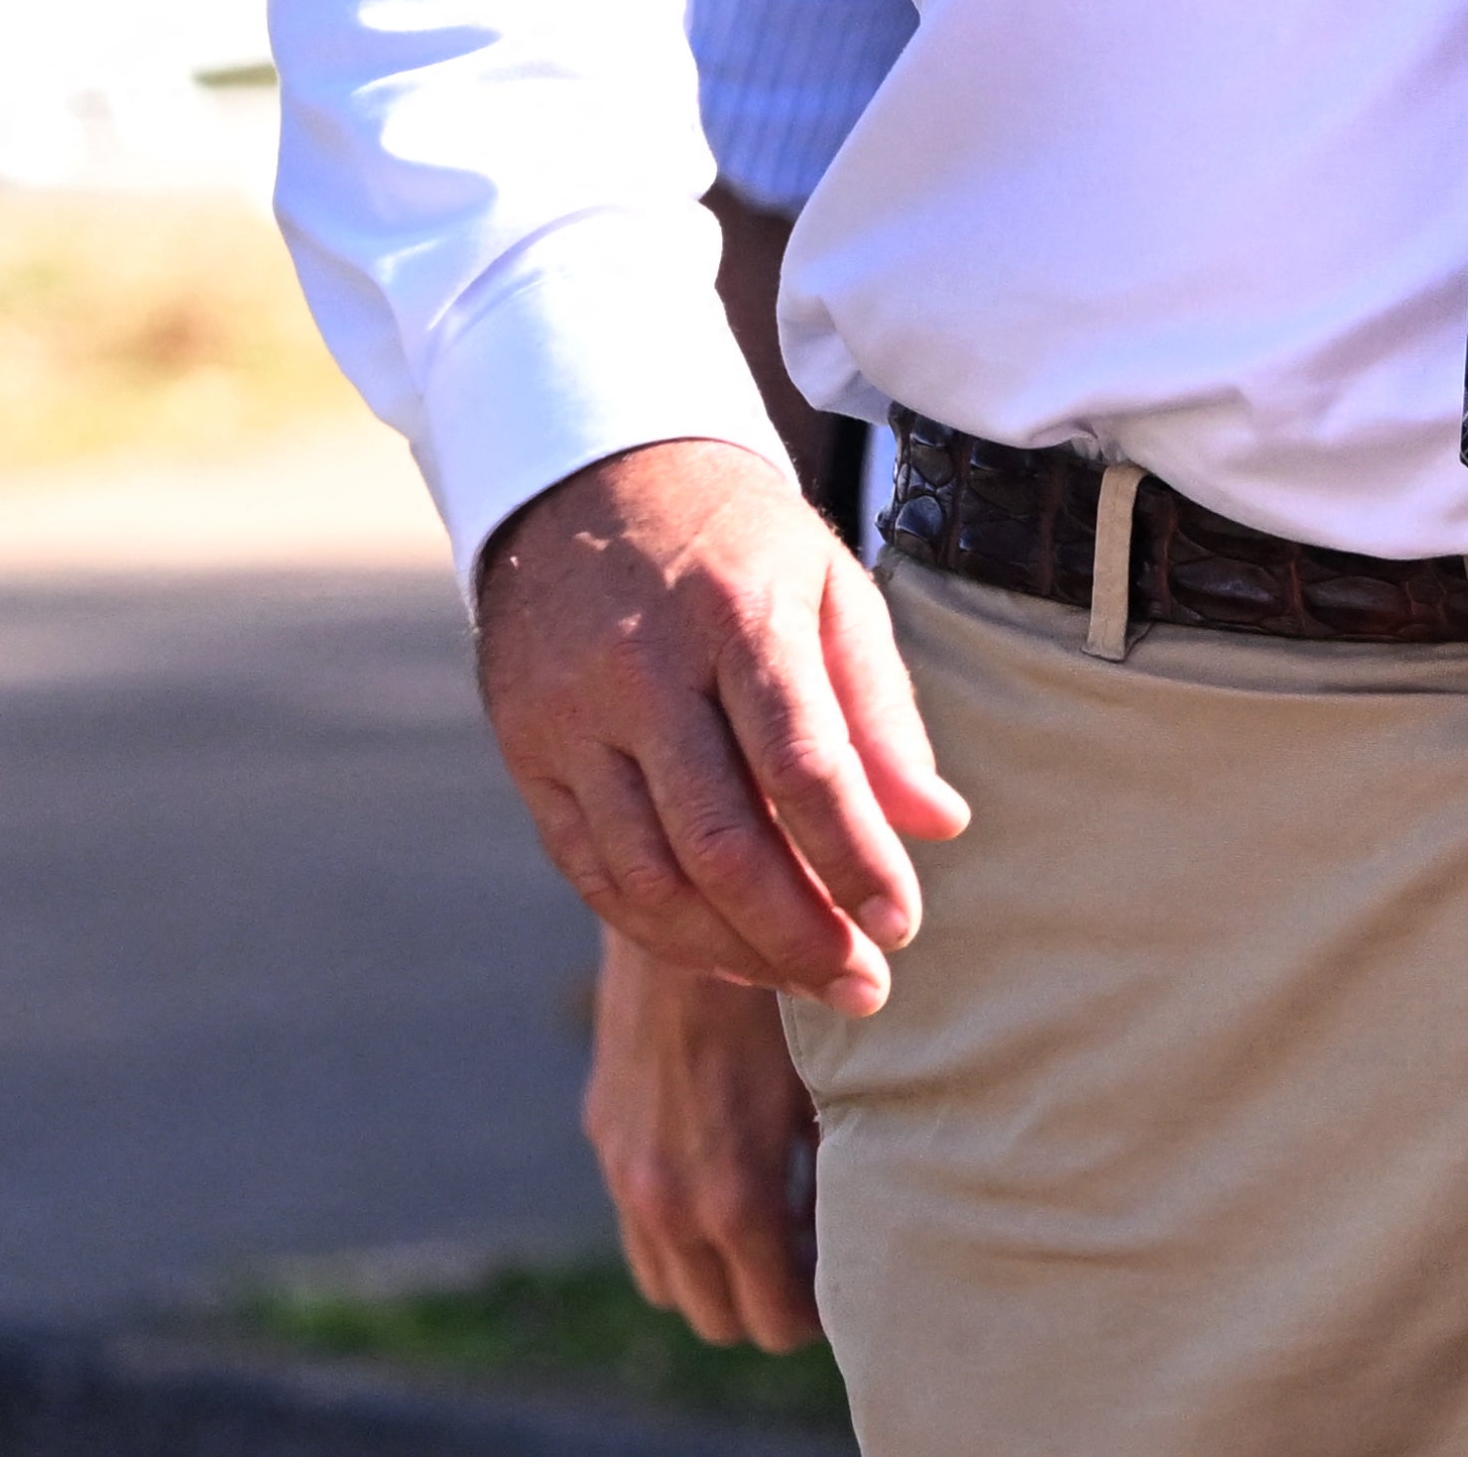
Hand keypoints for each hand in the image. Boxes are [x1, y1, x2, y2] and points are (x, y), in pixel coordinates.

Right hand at [475, 435, 965, 1012]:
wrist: (589, 478)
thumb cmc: (740, 543)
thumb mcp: (831, 587)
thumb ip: (882, 711)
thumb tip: (939, 826)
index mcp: (735, 615)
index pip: (804, 770)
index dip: (855, 864)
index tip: (902, 929)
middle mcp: (641, 670)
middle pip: (722, 842)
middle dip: (800, 936)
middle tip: (865, 989)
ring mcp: (570, 716)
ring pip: (648, 876)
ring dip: (735, 949)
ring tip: (808, 981)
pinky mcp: (528, 751)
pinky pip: (591, 871)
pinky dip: (661, 930)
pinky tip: (725, 952)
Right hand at [587, 923, 822, 1349]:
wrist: (694, 899)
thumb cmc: (792, 987)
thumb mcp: (841, 1083)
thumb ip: (855, 1164)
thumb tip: (897, 1217)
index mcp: (733, 1198)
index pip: (776, 1317)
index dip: (825, 1308)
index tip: (859, 1269)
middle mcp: (666, 1202)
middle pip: (720, 1316)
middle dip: (775, 1299)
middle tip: (827, 1251)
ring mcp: (626, 1170)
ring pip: (670, 1282)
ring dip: (723, 1269)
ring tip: (786, 1217)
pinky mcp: (606, 1131)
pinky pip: (638, 1226)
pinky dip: (683, 1228)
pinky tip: (737, 1170)